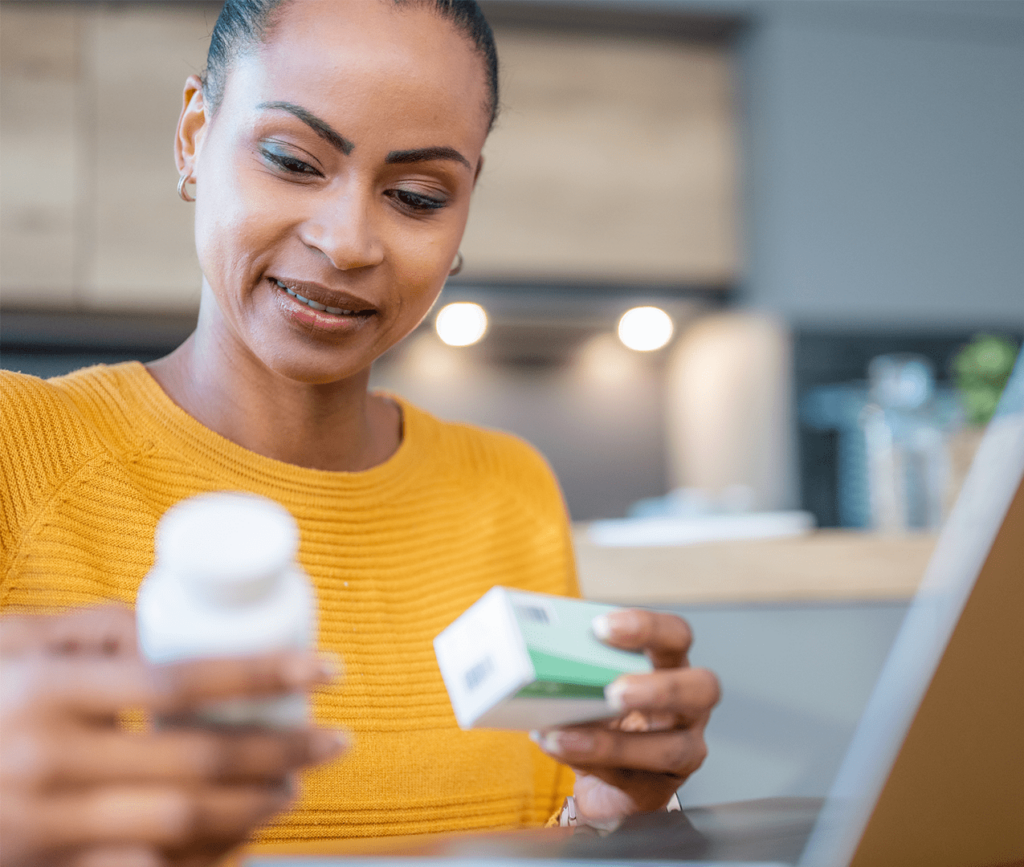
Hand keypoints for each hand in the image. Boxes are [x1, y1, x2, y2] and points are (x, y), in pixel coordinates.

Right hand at [0, 607, 346, 866]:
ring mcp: (44, 826)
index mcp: (48, 691)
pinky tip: (237, 836)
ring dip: (252, 807)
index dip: (264, 674)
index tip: (328, 668)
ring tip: (293, 785)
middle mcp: (48, 760)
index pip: (180, 679)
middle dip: (282, 750)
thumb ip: (91, 631)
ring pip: (180, 822)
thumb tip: (176, 622)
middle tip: (334, 740)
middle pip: (197, 759)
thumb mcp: (14, 645)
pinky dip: (201, 854)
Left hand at [531, 609, 718, 827]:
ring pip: (672, 748)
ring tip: (566, 732)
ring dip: (613, 742)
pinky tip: (557, 746)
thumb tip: (536, 654)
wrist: (604, 782)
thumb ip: (580, 668)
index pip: (676, 635)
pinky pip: (630, 778)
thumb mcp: (595, 685)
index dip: (647, 628)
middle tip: (614, 691)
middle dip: (660, 688)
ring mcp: (683, 750)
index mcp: (670, 665)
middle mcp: (689, 706)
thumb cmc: (603, 719)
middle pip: (703, 688)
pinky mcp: (659, 789)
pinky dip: (589, 762)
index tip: (602, 627)